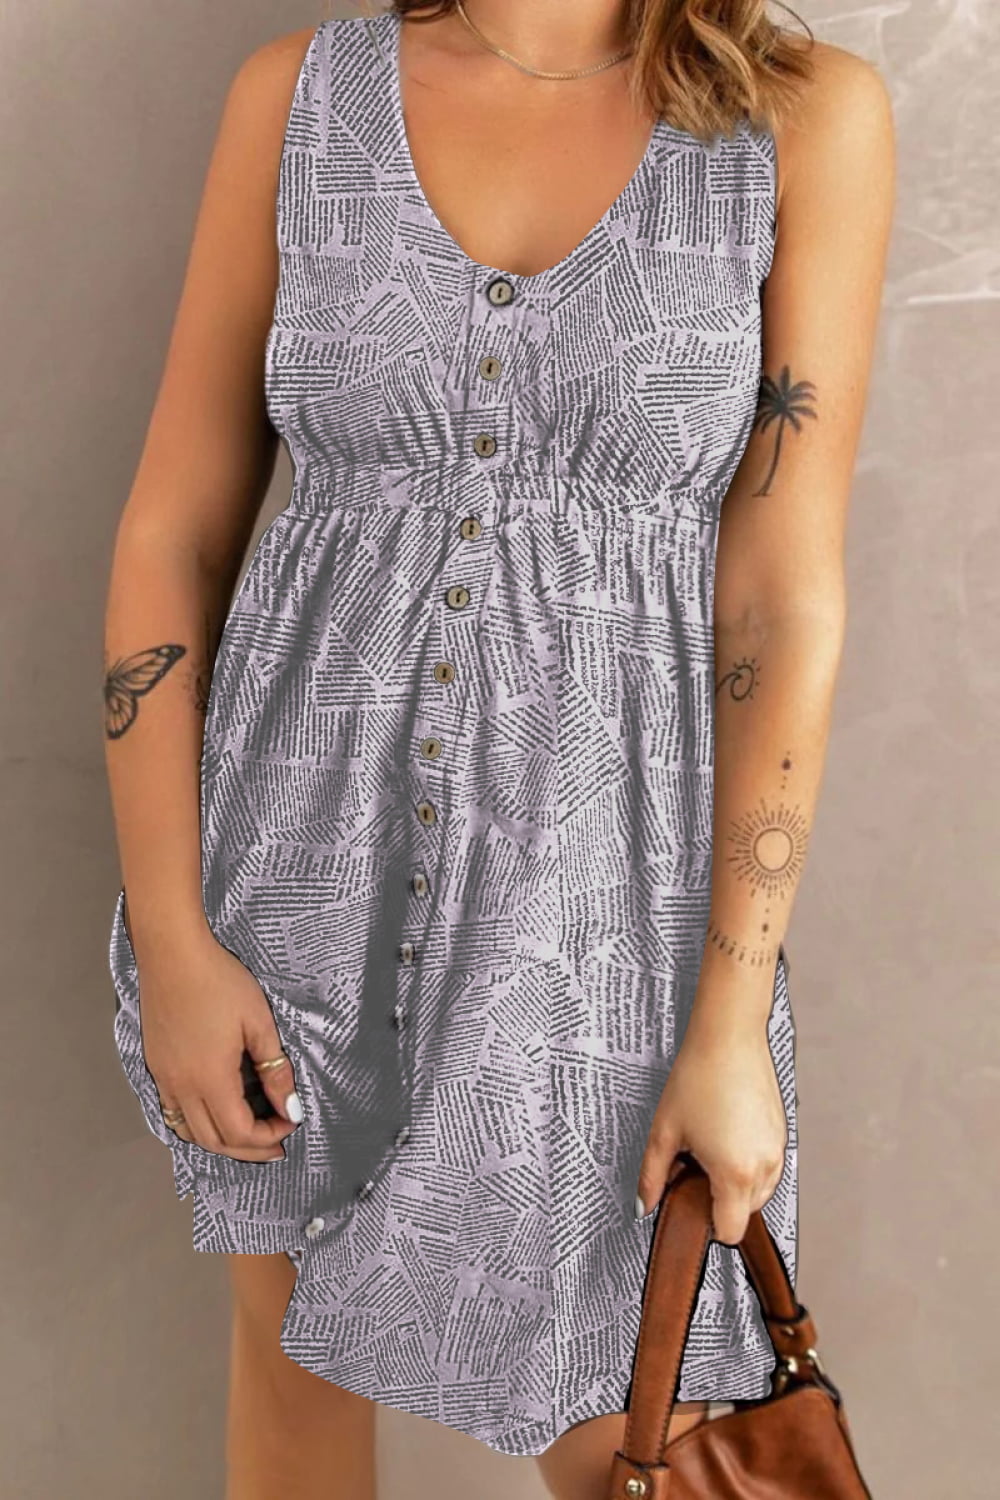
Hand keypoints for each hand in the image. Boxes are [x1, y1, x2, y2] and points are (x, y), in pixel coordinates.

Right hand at [133, 924, 302, 1161]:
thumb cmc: (218, 981)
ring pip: (190, 1132)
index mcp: (210, 1079)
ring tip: (249, 1135)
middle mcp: (182, 1086)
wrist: (172, 954)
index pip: (240, 1132)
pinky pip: (175, 1113)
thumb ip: (275, 1069)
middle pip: (214, 1141)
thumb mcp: (258, 1022)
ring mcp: (164, 1078)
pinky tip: (216, 1112)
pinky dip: (198, 1125)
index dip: (268, 1136)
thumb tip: (290, 1107)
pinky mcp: (156, 1066)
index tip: (290, 1122)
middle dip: (249, 1149)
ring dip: (221, 1141)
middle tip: (275, 1143)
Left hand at [635, 999, 786, 1244]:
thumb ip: (652, 1176)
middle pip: (746, 1212)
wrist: (729, 1037)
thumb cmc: (698, 1077)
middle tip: (695, 1166)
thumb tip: (644, 1205)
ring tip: (711, 1145)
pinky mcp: (782, 1132)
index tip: (692, 1205)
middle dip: (720, 1199)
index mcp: (735, 1173)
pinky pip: (767, 1164)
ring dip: (736, 1182)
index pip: (731, 1231)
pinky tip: (726, 1133)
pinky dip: (749, 1161)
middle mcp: (764, 1166)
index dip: (708, 1225)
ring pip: (759, 1189)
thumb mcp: (664, 1131)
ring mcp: (777, 1148)